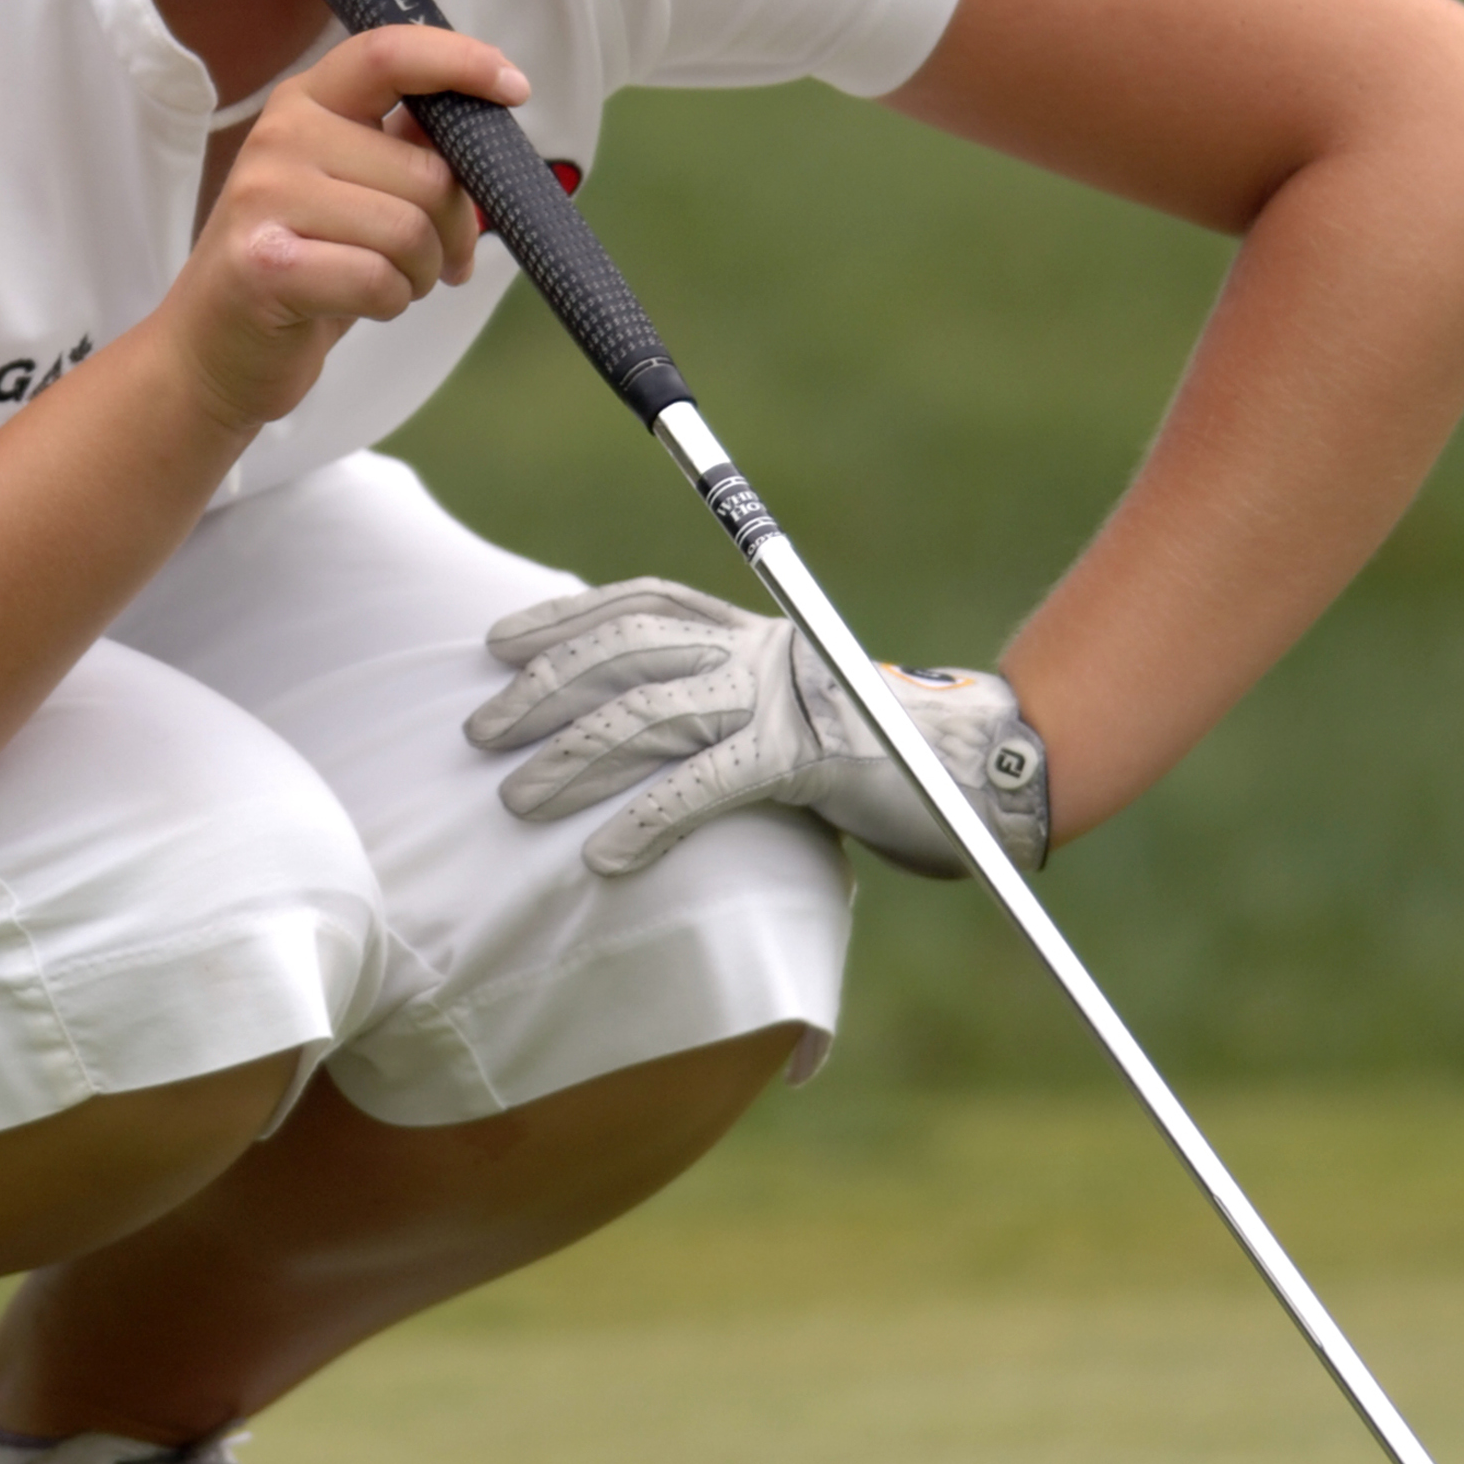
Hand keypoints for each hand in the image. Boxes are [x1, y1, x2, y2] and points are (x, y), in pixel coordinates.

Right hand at [157, 25, 525, 436]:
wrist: (212, 348)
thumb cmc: (301, 266)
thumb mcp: (351, 189)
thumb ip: (407, 150)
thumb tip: (484, 130)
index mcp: (306, 102)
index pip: (388, 54)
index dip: (461, 62)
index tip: (514, 87)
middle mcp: (280, 135)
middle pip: (430, 173)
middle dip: (452, 230)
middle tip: (432, 261)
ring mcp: (264, 197)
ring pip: (410, 230)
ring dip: (420, 274)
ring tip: (387, 282)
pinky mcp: (265, 265)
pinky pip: (379, 281)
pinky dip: (389, 304)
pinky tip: (356, 305)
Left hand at [464, 578, 1051, 880]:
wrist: (985, 774)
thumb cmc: (881, 759)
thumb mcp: (792, 716)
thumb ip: (728, 713)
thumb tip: (646, 741)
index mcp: (753, 633)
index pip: (640, 604)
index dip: (565, 617)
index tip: (497, 642)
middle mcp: (758, 653)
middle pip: (626, 653)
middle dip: (544, 688)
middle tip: (478, 732)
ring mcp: (782, 701)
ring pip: (651, 717)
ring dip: (574, 759)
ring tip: (515, 802)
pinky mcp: (808, 760)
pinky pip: (707, 787)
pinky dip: (646, 821)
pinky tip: (601, 859)